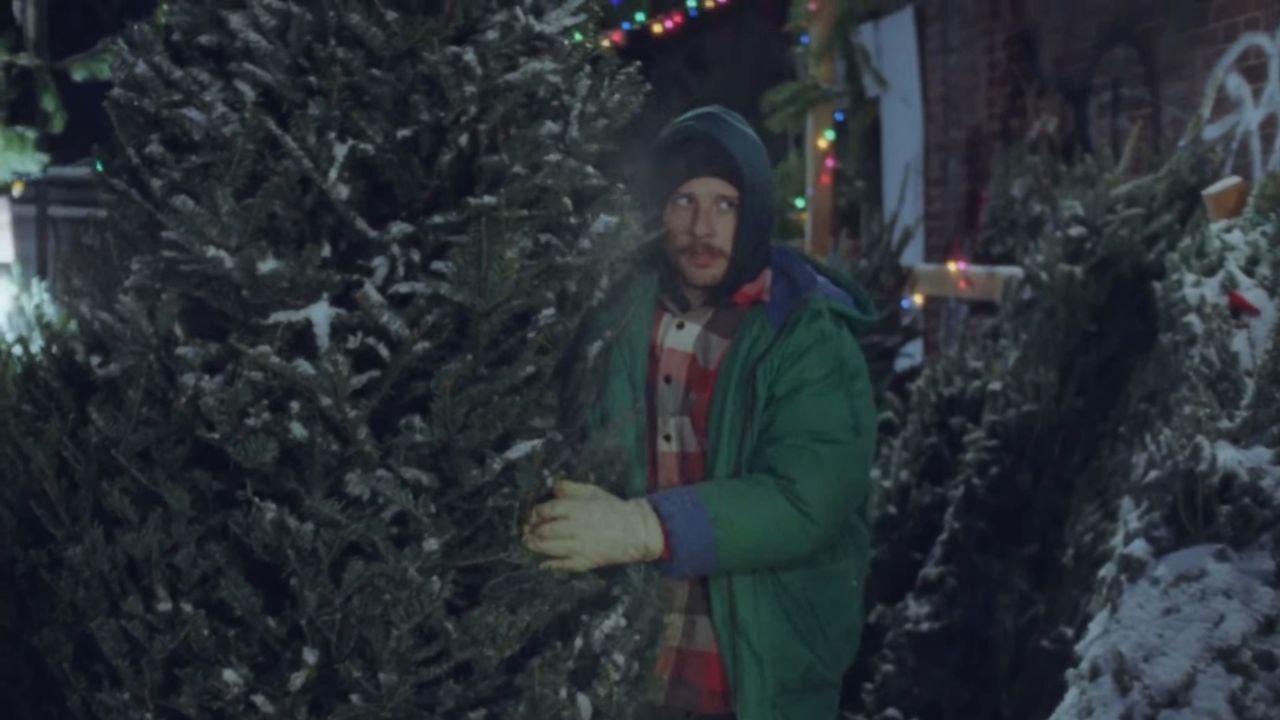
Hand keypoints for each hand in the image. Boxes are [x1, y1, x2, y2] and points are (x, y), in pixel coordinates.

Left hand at [521, 479, 664, 571]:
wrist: (635, 531)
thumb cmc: (612, 509)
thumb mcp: (593, 492)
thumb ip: (571, 488)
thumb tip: (552, 487)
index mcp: (576, 509)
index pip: (546, 511)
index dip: (535, 513)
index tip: (533, 515)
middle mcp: (575, 528)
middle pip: (544, 531)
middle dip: (531, 531)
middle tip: (527, 530)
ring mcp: (579, 547)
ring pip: (549, 549)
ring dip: (535, 546)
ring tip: (529, 543)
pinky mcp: (585, 562)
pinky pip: (563, 565)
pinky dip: (550, 565)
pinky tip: (543, 563)